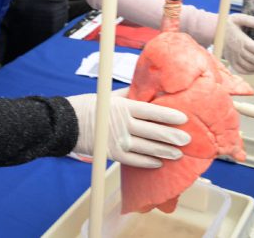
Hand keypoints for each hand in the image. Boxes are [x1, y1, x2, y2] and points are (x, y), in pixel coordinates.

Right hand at [67, 89, 189, 168]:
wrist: (66, 124)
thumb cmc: (89, 106)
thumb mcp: (109, 96)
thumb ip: (129, 95)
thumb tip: (148, 90)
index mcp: (123, 107)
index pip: (152, 111)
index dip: (169, 115)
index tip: (184, 118)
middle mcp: (122, 124)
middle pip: (153, 131)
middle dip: (172, 136)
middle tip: (187, 139)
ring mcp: (117, 140)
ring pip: (147, 148)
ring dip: (164, 151)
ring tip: (178, 153)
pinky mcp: (112, 154)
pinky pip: (134, 160)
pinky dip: (148, 161)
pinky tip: (158, 162)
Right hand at [223, 14, 253, 73]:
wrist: (213, 31)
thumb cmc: (227, 24)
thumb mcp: (238, 18)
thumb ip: (250, 20)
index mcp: (241, 41)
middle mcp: (237, 51)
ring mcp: (234, 57)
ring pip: (250, 66)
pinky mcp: (231, 61)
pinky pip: (241, 70)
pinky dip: (251, 72)